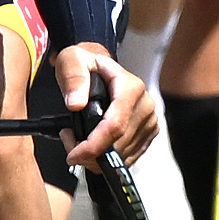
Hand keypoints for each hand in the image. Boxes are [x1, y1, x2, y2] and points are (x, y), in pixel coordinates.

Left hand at [53, 42, 158, 165]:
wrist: (100, 68)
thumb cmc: (86, 64)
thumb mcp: (72, 60)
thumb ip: (73, 77)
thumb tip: (76, 104)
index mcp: (130, 87)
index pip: (114, 126)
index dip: (93, 146)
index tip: (73, 155)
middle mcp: (145, 105)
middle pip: (118, 144)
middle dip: (90, 154)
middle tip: (69, 144)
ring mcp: (149, 120)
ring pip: (123, 154)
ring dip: (97, 157)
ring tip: (78, 141)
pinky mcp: (149, 132)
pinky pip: (129, 156)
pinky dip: (109, 158)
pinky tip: (94, 146)